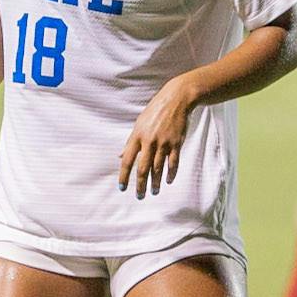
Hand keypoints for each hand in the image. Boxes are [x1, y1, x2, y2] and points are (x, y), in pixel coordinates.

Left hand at [118, 77, 197, 198]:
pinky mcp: (176, 143)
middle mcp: (149, 141)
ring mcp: (164, 143)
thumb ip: (130, 142)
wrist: (176, 100)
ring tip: (153, 192)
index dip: (124, 175)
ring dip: (155, 182)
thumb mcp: (139, 123)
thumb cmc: (155, 111)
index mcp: (137, 136)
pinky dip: (171, 174)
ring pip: (158, 168)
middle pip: (143, 168)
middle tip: (139, 196)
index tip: (122, 188)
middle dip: (140, 184)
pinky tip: (168, 181)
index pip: (127, 160)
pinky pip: (173, 163)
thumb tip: (120, 156)